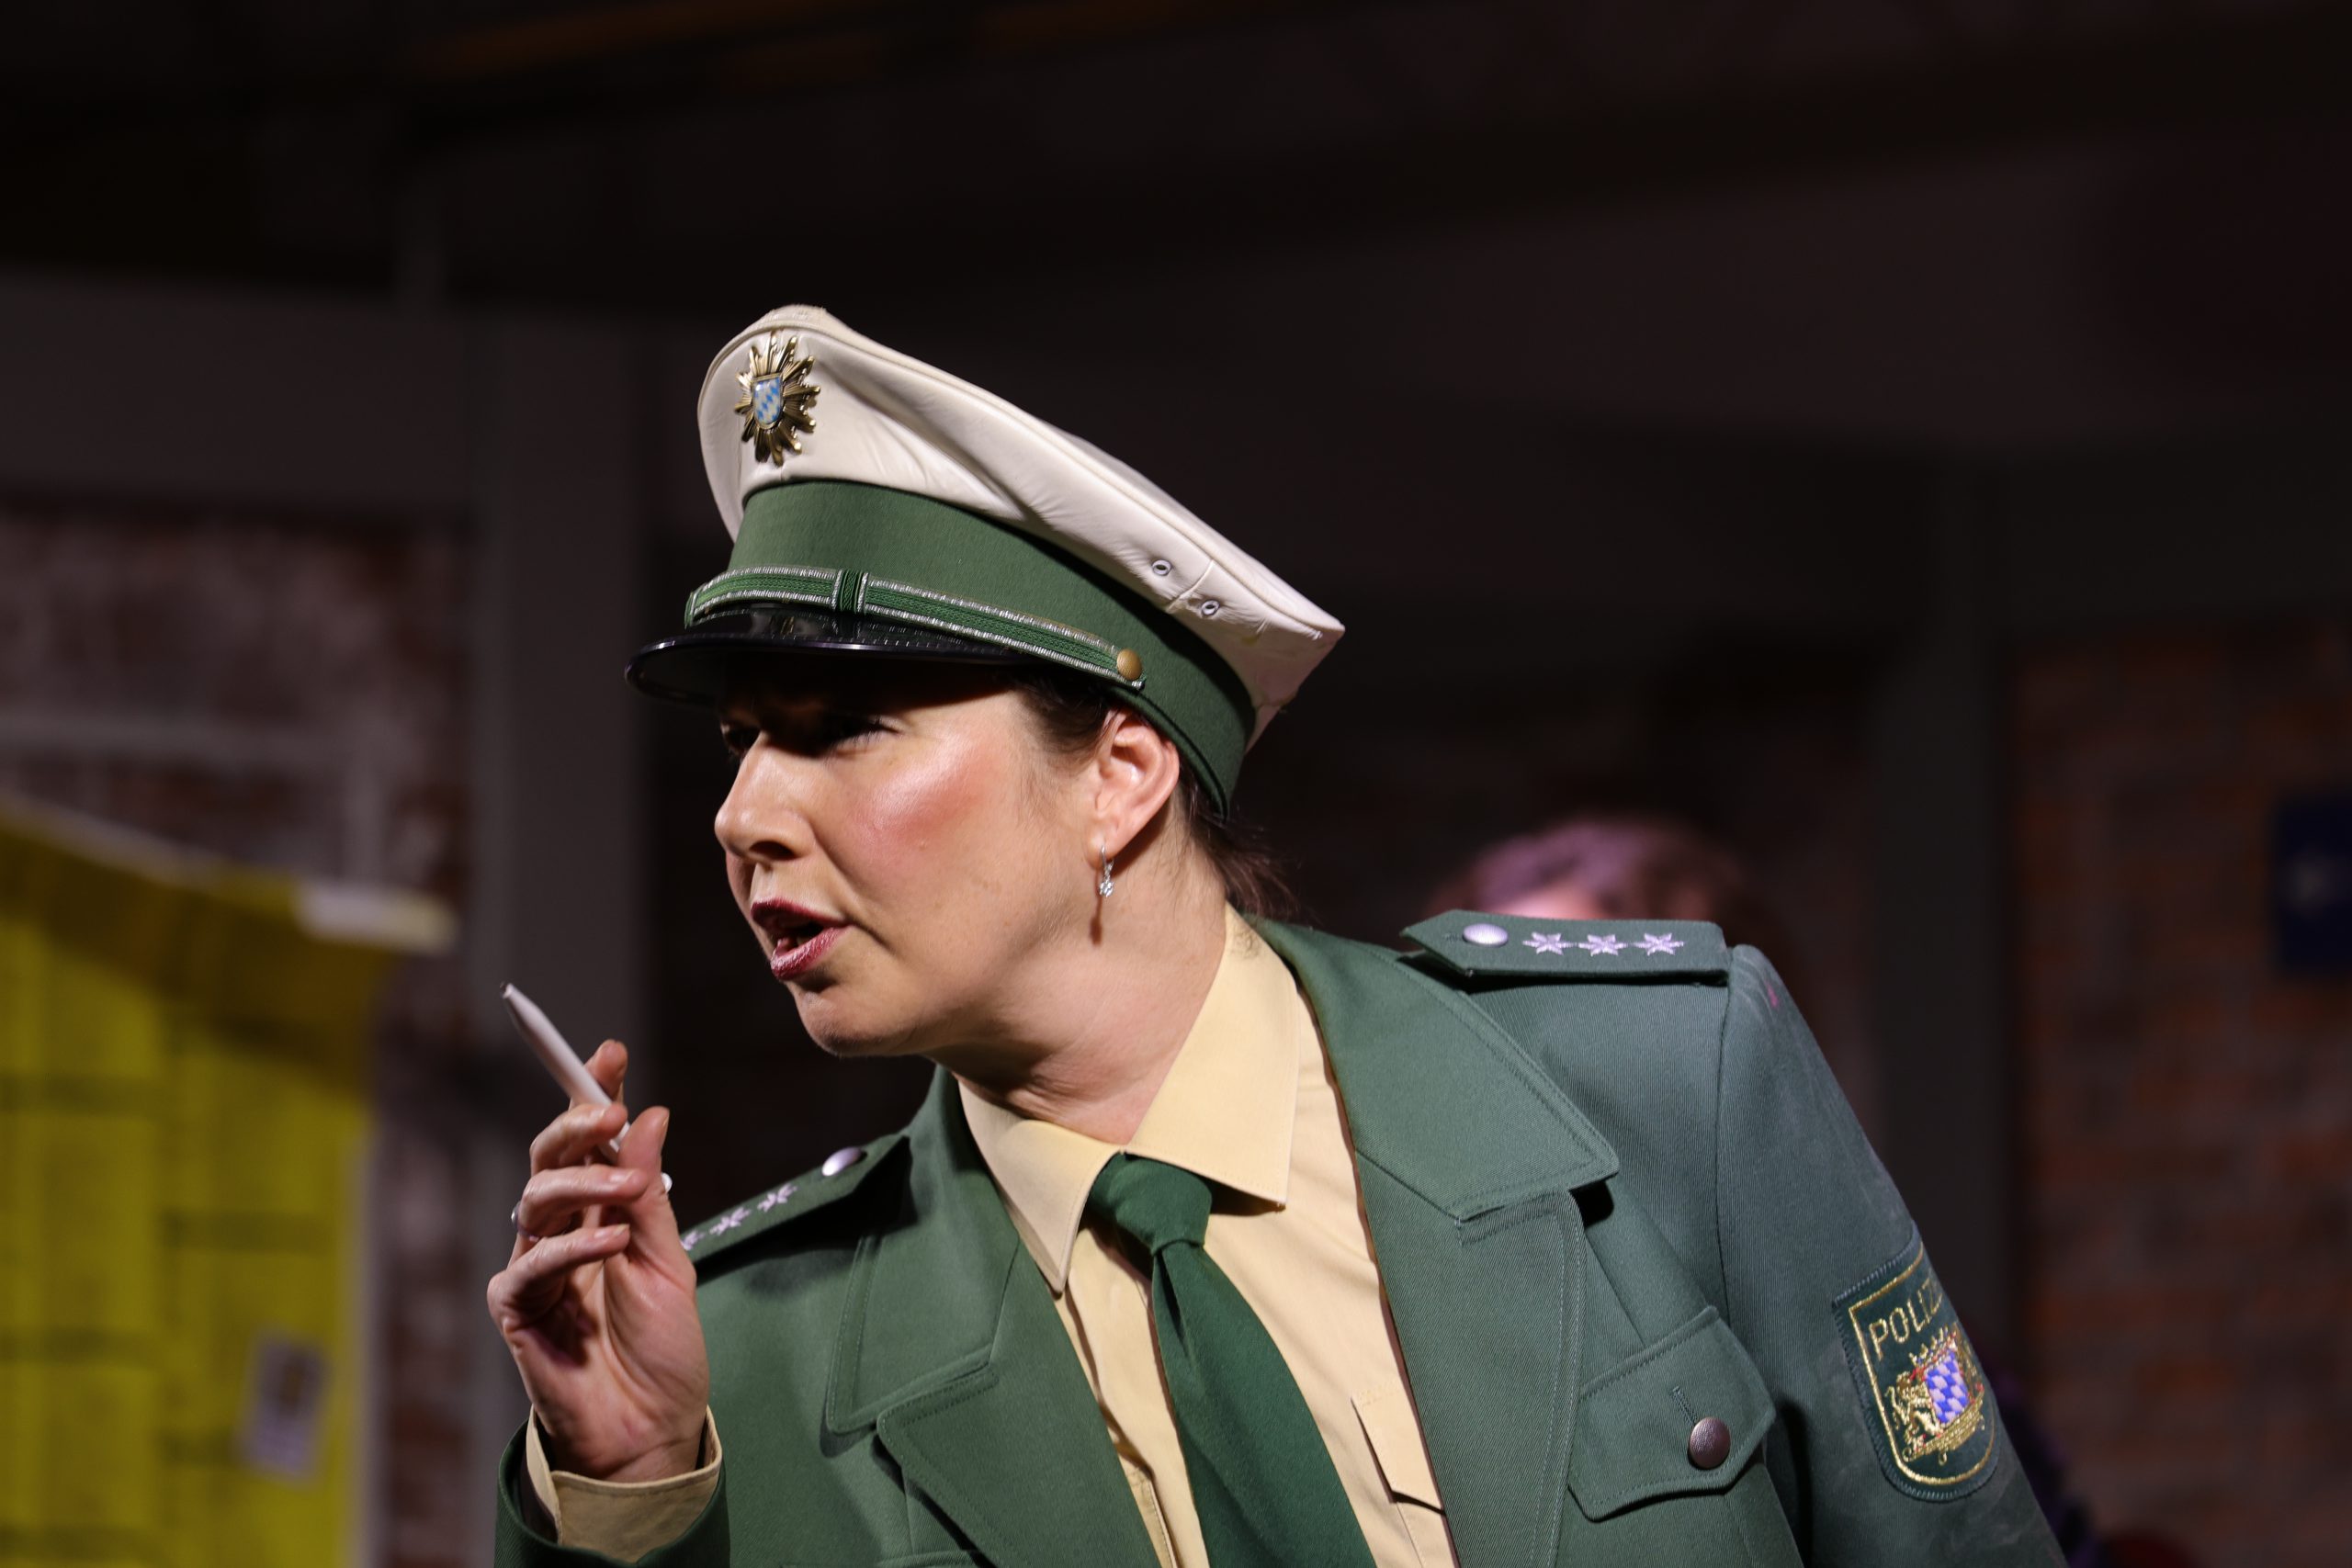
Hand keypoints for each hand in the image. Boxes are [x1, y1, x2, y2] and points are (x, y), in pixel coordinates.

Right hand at [486, 1040, 710, 1481]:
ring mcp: (535, 1268)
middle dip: (575, 1123)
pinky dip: (572, 1246)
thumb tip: (651, 1113)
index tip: (612, 1051)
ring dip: (582, 1182)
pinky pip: (532, 1263)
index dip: (594, 1092)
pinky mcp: (516, 1310)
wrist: (652, 1429)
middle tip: (608, 1110)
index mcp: (601, 1212)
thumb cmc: (662, 1350)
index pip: (591, 1142)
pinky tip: (609, 1241)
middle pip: (550, 1159)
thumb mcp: (670, 1260)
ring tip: (627, 1189)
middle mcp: (561, 1231)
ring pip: (536, 1198)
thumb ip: (652, 1193)